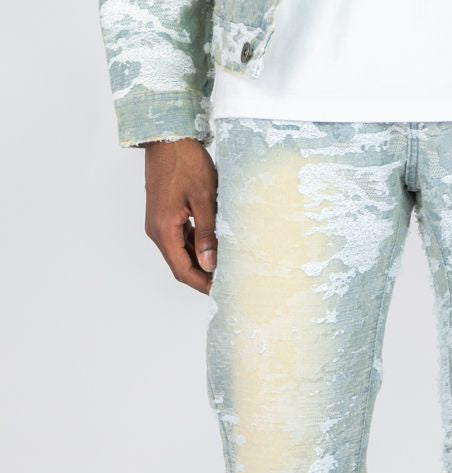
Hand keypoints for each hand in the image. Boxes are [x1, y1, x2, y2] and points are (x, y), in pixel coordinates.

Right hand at [144, 139, 217, 293]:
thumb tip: (210, 263)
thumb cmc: (185, 162)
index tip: (222, 290)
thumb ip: (207, 233)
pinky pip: (179, 239)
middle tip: (227, 282)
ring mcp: (159, 223)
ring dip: (199, 262)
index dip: (202, 284)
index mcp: (164, 230)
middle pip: (180, 265)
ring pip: (180, 253)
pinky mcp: (164, 215)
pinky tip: (213, 245)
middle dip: (202, 276)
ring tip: (224, 265)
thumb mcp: (203, 199)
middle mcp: (157, 230)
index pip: (183, 270)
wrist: (168, 135)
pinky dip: (195, 246)